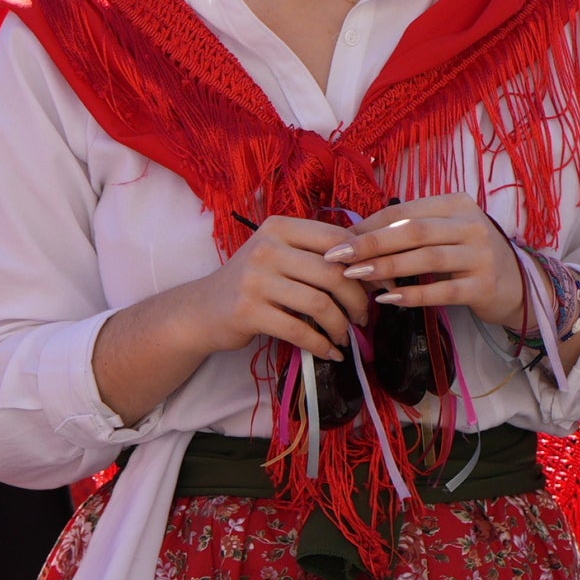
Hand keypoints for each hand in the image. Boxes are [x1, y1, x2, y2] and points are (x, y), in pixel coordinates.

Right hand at [190, 215, 369, 361]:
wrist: (202, 310)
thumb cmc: (252, 282)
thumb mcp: (279, 255)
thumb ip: (315, 254)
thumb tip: (372, 267)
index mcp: (279, 227)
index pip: (336, 238)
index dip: (364, 262)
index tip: (377, 284)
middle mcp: (266, 247)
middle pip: (332, 272)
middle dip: (357, 299)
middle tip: (364, 317)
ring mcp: (255, 279)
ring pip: (319, 303)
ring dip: (340, 325)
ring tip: (345, 336)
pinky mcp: (247, 311)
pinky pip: (298, 330)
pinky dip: (321, 345)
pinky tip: (330, 352)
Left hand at [327, 194, 526, 329]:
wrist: (519, 285)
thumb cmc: (470, 255)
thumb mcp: (447, 232)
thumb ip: (411, 230)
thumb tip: (355, 235)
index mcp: (457, 204)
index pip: (404, 211)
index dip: (369, 225)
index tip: (339, 239)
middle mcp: (472, 224)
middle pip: (412, 231)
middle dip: (371, 244)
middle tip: (338, 257)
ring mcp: (481, 255)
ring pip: (426, 259)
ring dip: (386, 267)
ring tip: (356, 276)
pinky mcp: (484, 286)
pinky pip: (442, 291)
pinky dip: (412, 295)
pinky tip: (387, 299)